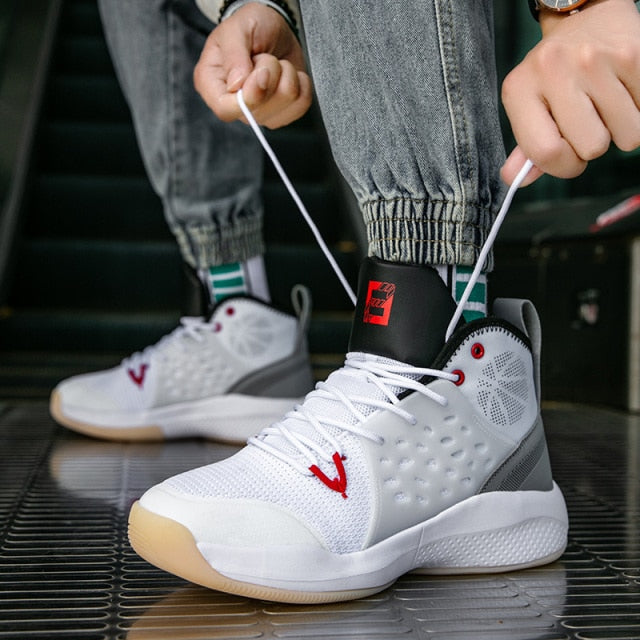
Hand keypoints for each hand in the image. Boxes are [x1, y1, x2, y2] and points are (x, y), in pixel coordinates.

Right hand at [193, 3, 311, 127]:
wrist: (274, 27)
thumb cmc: (251, 26)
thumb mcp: (237, 29)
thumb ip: (235, 56)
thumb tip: (237, 85)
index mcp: (212, 84)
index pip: (225, 109)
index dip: (248, 98)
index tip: (262, 73)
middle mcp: (234, 103)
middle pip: (258, 111)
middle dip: (271, 77)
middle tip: (264, 57)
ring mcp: (259, 112)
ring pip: (283, 109)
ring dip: (287, 77)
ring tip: (276, 63)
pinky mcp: (281, 112)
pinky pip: (300, 106)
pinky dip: (301, 85)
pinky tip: (288, 73)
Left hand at [501, 0, 639, 184]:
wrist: (585, 19)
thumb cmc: (554, 75)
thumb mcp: (529, 106)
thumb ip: (526, 147)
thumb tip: (515, 179)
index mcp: (519, 89)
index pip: (546, 152)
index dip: (564, 167)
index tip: (570, 159)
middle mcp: (553, 70)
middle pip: (592, 148)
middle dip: (593, 147)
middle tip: (588, 123)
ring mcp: (594, 61)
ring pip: (627, 135)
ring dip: (620, 130)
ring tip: (604, 105)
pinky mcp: (633, 54)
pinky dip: (637, 111)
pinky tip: (621, 92)